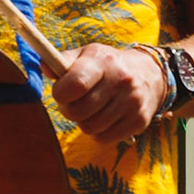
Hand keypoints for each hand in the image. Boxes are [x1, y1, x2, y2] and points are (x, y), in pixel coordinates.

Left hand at [51, 43, 167, 143]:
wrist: (149, 75)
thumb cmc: (108, 65)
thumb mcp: (87, 55)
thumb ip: (63, 61)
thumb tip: (44, 66)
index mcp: (103, 61)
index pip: (75, 84)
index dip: (60, 93)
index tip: (61, 92)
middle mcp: (121, 80)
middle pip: (78, 111)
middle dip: (69, 110)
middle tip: (75, 103)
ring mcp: (132, 102)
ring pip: (89, 128)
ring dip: (84, 122)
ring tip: (91, 109)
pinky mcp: (139, 121)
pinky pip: (103, 138)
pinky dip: (98, 132)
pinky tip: (104, 118)